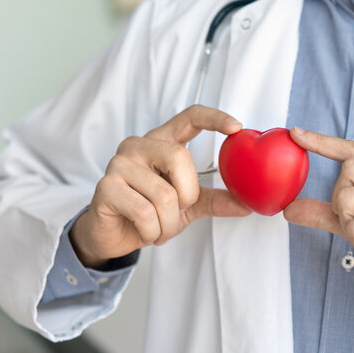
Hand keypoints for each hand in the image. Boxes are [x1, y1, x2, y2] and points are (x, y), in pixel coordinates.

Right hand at [70, 105, 250, 268]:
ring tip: (159, 228)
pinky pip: (144, 212)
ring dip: (168, 222)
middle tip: (179, 211)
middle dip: (187, 195)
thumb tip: (247, 205)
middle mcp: (138, 145)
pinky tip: (145, 232)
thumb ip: (215, 200)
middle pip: (180, 158)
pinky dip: (152, 231)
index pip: (189, 116)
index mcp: (162, 142)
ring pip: (163, 193)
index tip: (237, 127)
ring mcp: (119, 163)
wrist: (113, 236)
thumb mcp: (188, 205)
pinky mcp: (105, 186)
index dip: (214, 117)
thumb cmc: (150, 214)